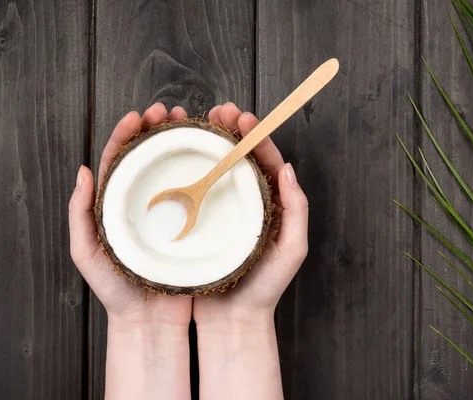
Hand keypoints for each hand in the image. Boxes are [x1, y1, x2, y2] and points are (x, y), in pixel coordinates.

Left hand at [68, 102, 191, 327]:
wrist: (150, 321)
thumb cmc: (115, 290)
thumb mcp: (87, 252)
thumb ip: (80, 214)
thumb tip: (83, 171)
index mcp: (115, 204)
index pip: (119, 159)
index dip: (126, 134)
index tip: (138, 115)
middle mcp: (141, 202)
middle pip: (148, 156)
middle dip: (157, 129)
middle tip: (169, 111)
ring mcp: (166, 212)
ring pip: (173, 168)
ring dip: (180, 142)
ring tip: (190, 122)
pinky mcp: (189, 224)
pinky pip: (195, 191)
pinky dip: (200, 169)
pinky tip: (210, 155)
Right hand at [193, 102, 308, 327]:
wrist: (232, 320)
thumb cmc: (264, 289)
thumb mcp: (292, 250)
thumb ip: (297, 210)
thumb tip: (289, 169)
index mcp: (269, 204)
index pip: (264, 161)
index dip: (254, 136)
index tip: (241, 117)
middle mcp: (245, 202)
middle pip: (237, 157)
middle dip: (228, 129)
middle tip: (217, 110)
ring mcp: (220, 211)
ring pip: (213, 168)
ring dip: (205, 142)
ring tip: (194, 123)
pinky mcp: (198, 222)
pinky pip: (192, 189)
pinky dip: (186, 169)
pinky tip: (175, 156)